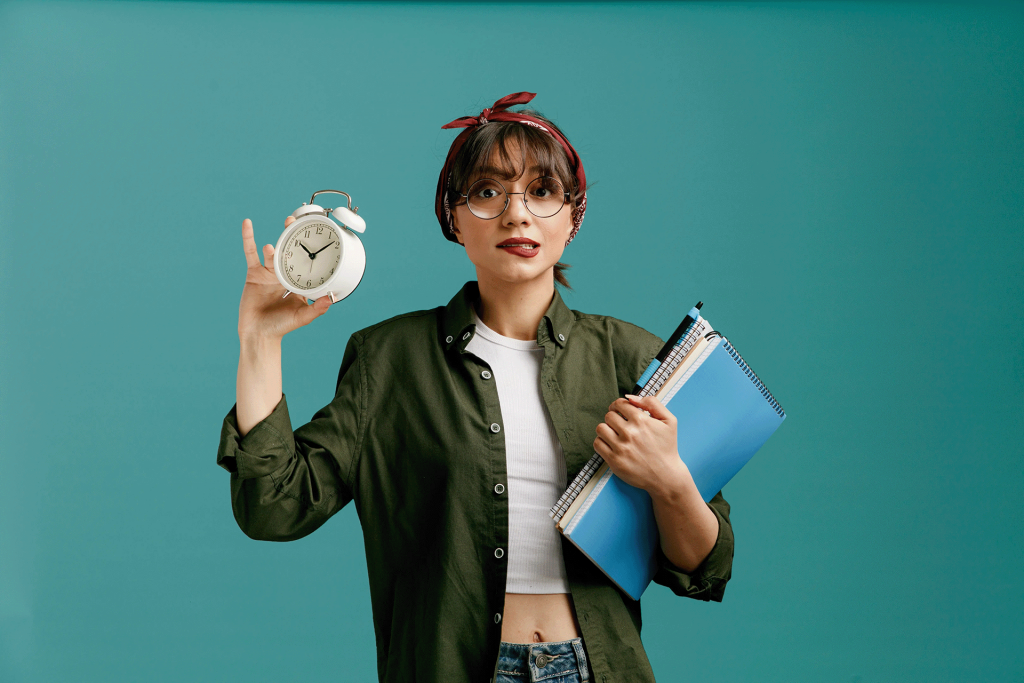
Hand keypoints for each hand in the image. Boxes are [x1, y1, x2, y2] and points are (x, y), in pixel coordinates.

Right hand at [237, 217, 332, 343]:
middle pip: (289, 252)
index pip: (306, 263)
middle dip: (291, 237)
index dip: (310, 250)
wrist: (259, 334)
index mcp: (297, 283)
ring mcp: (269, 273)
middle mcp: (284, 275)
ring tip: (272, 248)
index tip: (315, 235)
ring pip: (272, 253)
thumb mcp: (302, 317)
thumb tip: (332, 299)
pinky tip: (247, 224)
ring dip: (274, 246)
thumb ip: (317, 308)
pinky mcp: (254, 273)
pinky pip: (250, 253)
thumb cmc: (281, 327)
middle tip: (295, 221)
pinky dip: (248, 238)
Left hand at [593, 395, 688, 496]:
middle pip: (609, 415)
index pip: (619, 404)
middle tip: (620, 425)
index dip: (619, 406)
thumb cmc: (667, 447)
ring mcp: (621, 447)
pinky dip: (602, 442)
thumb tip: (630, 397)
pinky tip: (611, 445)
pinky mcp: (614, 461)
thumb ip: (652, 403)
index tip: (621, 412)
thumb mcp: (669, 420)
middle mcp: (629, 433)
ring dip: (606, 429)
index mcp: (641, 420)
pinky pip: (597, 444)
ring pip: (600, 428)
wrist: (666, 476)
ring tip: (615, 434)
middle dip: (614, 418)